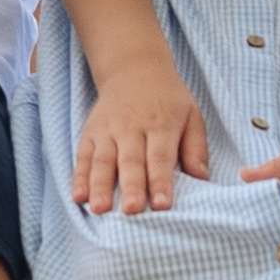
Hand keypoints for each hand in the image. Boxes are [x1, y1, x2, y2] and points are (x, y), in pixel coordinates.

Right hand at [73, 64, 210, 215]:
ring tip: (100, 209)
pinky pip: (83, 156)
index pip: (160, 156)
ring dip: (100, 186)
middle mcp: (132, 127)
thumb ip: (196, 148)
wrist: (134, 68)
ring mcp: (108, 130)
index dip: (161, 181)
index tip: (162, 205)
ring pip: (103, 161)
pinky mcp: (90, 132)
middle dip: (131, 187)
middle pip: (130, 161)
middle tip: (131, 210)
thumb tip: (201, 178)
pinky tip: (79, 196)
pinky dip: (79, 177)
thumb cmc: (168, 99)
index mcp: (161, 124)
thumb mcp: (191, 115)